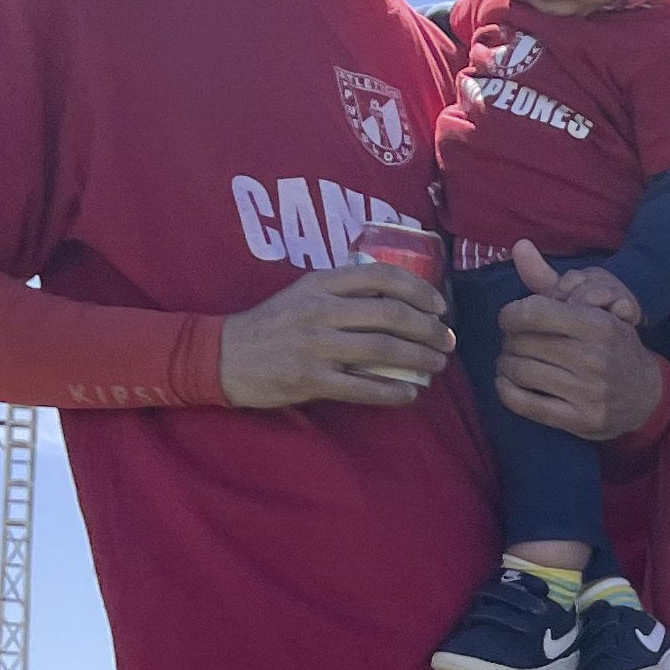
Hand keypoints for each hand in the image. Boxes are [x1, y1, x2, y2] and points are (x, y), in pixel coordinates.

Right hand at [216, 264, 450, 406]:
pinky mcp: (309, 380)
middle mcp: (320, 310)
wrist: (222, 356)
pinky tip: (410, 394)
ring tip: (437, 364)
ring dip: (419, 358)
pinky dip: (392, 392)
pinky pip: (362, 387)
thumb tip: (397, 296)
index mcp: (320, 283)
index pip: (381, 275)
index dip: (419, 289)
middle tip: (446, 341)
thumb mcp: (302, 292)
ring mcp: (314, 346)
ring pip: (383, 349)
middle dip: (428, 328)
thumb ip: (342, 289)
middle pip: (390, 314)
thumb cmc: (272, 324)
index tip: (439, 305)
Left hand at [492, 242, 669, 440]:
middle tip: (515, 342)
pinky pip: (525, 404)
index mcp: (598, 325)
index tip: (511, 318)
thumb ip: (549, 280)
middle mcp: (594, 358)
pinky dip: (506, 391)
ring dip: (506, 365)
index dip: (511, 314)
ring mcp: (588, 392)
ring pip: (519, 371)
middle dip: (510, 340)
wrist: (646, 395)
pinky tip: (508, 383)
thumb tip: (518, 246)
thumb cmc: (612, 345)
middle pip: (522, 342)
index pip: (534, 312)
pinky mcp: (580, 420)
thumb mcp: (591, 309)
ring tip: (511, 362)